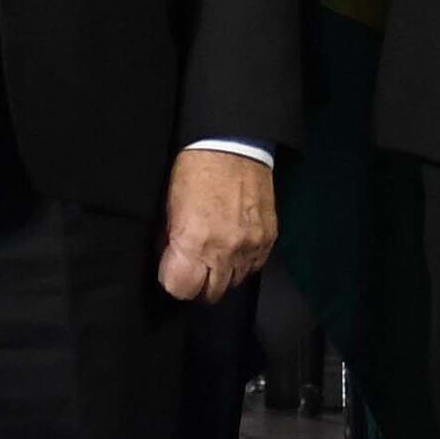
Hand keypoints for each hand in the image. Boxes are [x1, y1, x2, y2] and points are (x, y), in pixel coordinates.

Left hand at [156, 146, 279, 303]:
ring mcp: (250, 246)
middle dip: (199, 285)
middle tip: (194, 269)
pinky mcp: (269, 238)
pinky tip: (235, 247)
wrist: (234, 144)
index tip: (173, 272)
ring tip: (216, 256)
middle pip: (210, 294)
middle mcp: (224, 250)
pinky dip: (243, 262)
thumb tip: (172, 261)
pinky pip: (255, 267)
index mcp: (193, 241)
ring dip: (223, 274)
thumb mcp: (170, 207)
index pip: (181, 289)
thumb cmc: (196, 170)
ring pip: (235, 283)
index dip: (174, 283)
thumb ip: (172, 240)